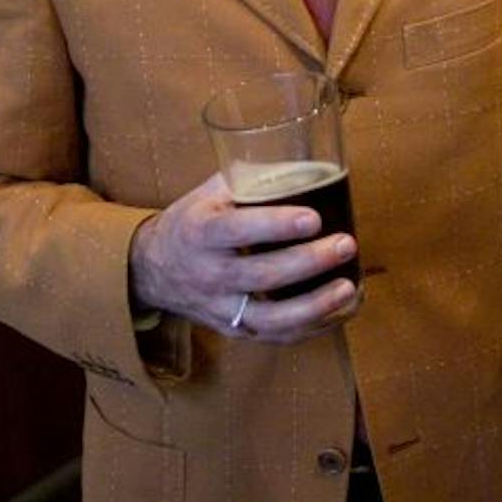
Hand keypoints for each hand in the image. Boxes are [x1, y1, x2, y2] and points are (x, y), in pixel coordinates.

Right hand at [129, 171, 360, 344]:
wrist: (152, 269)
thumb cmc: (192, 222)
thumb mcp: (209, 193)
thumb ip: (251, 180)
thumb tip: (306, 166)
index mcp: (201, 232)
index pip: (239, 229)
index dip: (277, 225)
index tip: (313, 218)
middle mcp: (209, 273)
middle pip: (263, 274)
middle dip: (310, 261)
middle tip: (346, 244)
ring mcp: (221, 308)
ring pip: (272, 317)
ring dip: (316, 305)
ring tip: (349, 288)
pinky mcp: (235, 330)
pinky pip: (277, 335)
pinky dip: (313, 326)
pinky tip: (340, 310)